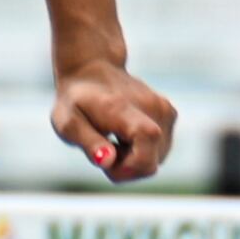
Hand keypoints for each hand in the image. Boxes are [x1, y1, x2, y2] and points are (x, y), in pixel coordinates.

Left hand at [51, 61, 176, 181]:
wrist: (92, 70)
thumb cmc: (76, 102)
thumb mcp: (68, 123)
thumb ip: (89, 143)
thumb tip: (108, 161)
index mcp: (124, 108)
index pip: (148, 138)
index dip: (131, 166)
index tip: (107, 163)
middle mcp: (151, 107)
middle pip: (151, 163)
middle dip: (126, 168)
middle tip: (103, 148)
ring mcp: (164, 110)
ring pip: (156, 160)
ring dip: (134, 159)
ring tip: (114, 139)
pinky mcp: (170, 114)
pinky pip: (160, 151)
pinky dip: (143, 151)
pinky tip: (126, 136)